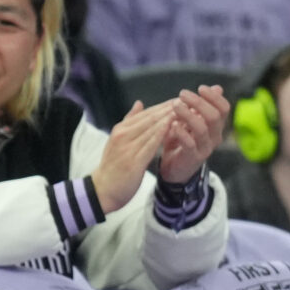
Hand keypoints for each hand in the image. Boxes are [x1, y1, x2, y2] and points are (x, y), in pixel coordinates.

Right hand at [92, 100, 174, 215]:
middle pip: (150, 118)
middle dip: (169, 109)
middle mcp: (123, 135)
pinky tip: (174, 127)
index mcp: (121, 129)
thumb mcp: (118, 139)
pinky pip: (150, 145)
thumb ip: (129, 121)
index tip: (180, 99)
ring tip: (185, 111)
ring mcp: (127, 148)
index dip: (163, 106)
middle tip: (187, 101)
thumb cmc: (113, 165)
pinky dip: (162, 134)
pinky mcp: (133, 162)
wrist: (102, 189)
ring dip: (169, 118)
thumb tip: (139, 103)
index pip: (145, 113)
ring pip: (152, 129)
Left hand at [157, 85, 228, 184]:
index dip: (214, 97)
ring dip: (187, 114)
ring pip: (201, 128)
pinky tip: (172, 125)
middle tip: (182, 94)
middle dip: (198, 102)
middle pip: (214, 116)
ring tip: (175, 105)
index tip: (200, 88)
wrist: (176, 169)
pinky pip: (189, 143)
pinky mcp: (193, 157)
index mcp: (216, 126)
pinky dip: (180, 131)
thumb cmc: (183, 141)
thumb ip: (203, 106)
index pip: (224, 108)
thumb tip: (218, 87)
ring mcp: (205, 148)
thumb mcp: (193, 121)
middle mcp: (215, 137)